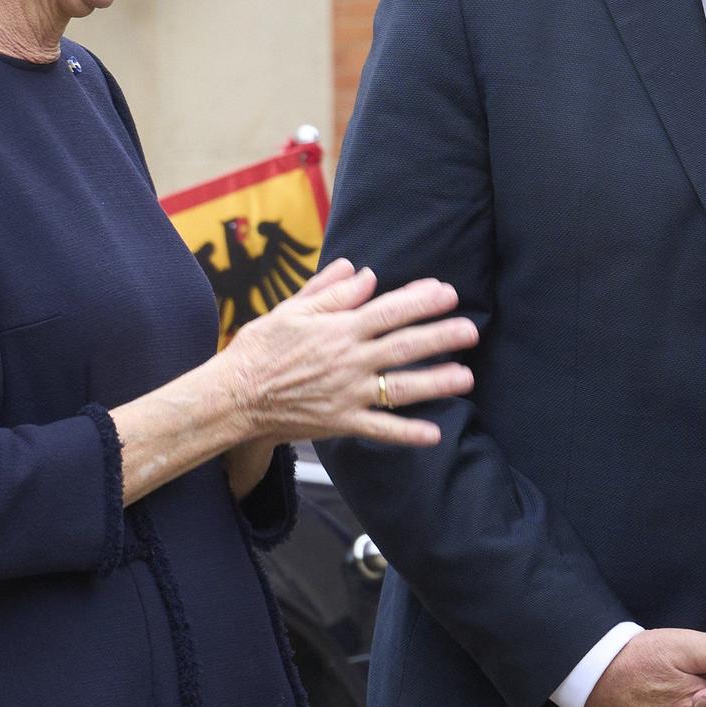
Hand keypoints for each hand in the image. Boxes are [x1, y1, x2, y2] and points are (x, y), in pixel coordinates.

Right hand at [220, 257, 477, 446]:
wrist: (233, 396)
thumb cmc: (260, 349)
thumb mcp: (290, 311)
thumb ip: (330, 292)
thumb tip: (364, 272)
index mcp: (338, 329)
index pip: (388, 310)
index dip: (420, 300)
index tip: (447, 292)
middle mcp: (349, 360)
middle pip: (403, 346)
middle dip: (441, 336)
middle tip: (471, 330)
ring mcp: (347, 393)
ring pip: (400, 387)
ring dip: (435, 382)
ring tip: (466, 377)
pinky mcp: (341, 422)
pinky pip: (380, 429)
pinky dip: (407, 433)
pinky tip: (434, 434)